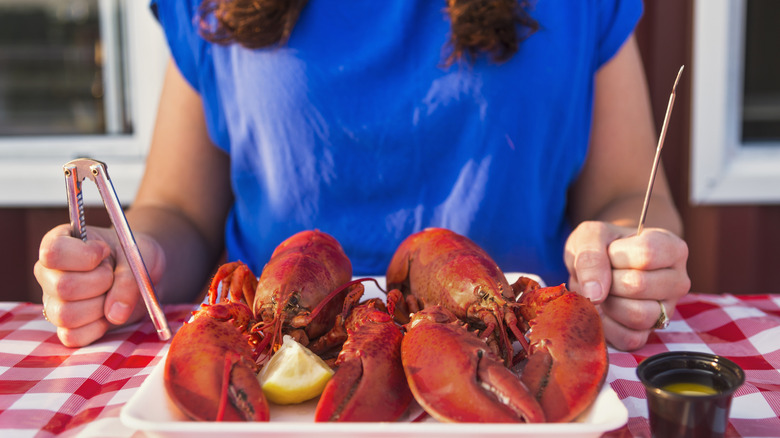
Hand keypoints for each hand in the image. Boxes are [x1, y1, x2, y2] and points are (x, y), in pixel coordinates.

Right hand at [34, 224, 165, 346]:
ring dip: (99, 307)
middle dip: (100, 283)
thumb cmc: (131, 256)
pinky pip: (73, 336)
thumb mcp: (136, 255)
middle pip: (63, 287)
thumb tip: (115, 314)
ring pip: (65, 315)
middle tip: (112, 275)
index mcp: (59, 244)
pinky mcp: (65, 327)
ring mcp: (53, 303)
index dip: (84, 256)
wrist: (142, 272)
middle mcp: (49, 274)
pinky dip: (97, 328)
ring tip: (110, 294)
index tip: (105, 252)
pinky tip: (107, 313)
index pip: (53, 252)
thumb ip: (128, 278)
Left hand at [564, 221, 689, 350]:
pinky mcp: (650, 333)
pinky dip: (609, 326)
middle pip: (639, 285)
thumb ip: (590, 256)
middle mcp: (677, 281)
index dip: (616, 255)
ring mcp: (667, 310)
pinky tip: (604, 310)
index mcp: (672, 249)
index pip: (647, 254)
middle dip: (608, 281)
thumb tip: (595, 295)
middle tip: (603, 276)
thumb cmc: (599, 247)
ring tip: (604, 293)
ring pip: (639, 316)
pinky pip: (631, 339)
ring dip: (610, 304)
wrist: (595, 266)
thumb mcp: (591, 236)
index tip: (609, 253)